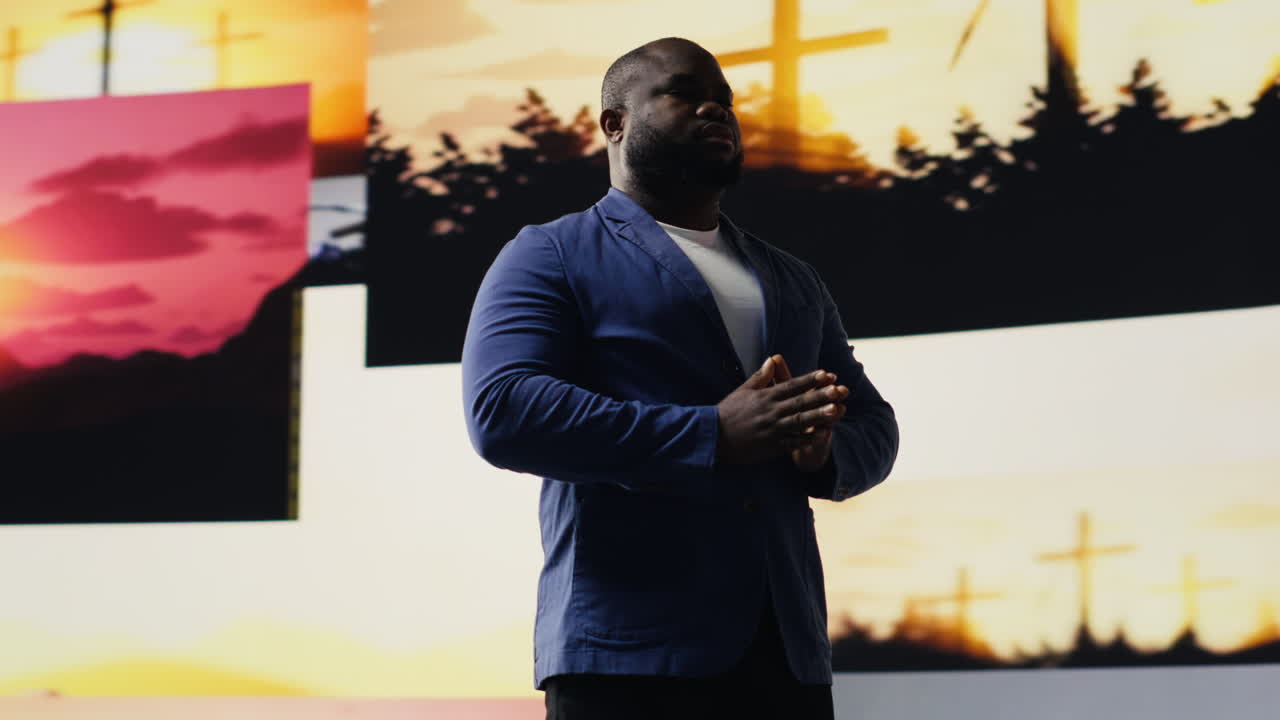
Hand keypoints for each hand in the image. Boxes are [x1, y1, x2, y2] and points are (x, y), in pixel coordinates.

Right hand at [716, 354, 846, 464]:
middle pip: (801, 402)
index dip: (811, 380)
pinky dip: (807, 439)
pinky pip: (793, 442)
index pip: (792, 385)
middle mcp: (771, 412)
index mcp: (765, 396)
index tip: (828, 374)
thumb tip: (773, 359)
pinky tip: (823, 435)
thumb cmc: (727, 412)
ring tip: (837, 410)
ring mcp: (772, 430)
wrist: (713, 437)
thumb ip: (761, 376)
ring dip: (820, 415)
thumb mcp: (742, 390)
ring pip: (800, 421)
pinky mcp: (770, 446)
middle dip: (822, 395)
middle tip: (841, 390)